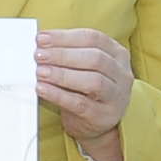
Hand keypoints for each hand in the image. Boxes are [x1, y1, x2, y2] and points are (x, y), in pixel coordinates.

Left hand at [34, 27, 133, 160]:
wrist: (96, 123)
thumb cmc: (87, 89)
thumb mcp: (83, 66)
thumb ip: (68, 52)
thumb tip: (41, 43)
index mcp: (118, 54)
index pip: (93, 38)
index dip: (66, 37)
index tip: (41, 38)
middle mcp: (122, 74)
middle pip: (95, 58)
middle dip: (63, 55)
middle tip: (38, 55)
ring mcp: (116, 96)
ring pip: (92, 81)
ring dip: (62, 75)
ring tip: (40, 72)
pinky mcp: (103, 116)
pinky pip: (80, 104)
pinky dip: (59, 95)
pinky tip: (42, 89)